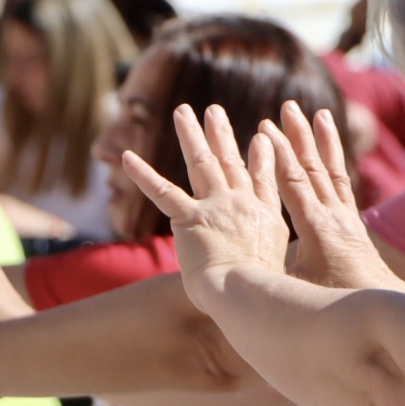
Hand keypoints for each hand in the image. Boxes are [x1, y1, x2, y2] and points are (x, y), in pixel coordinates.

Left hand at [121, 104, 290, 306]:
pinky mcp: (189, 218)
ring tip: (182, 112)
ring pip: (201, 163)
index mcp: (266, 218)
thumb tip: (270, 270)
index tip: (261, 136)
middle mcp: (242, 205)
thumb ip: (271, 258)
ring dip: (190, 134)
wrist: (244, 293)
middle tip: (214, 111)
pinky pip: (161, 191)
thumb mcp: (278, 270)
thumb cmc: (261, 294)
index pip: (264, 180)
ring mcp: (216, 207)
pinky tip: (126, 157)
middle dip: (221, 134)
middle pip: (230, 162)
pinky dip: (143, 174)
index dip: (261, 157)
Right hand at [266, 102, 402, 290]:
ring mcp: (345, 216)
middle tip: (287, 108)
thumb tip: (246, 267)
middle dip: (298, 137)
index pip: (295, 184)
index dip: (280, 156)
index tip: (265, 130)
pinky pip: (343, 182)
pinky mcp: (352, 220)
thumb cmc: (335, 301)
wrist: (380, 302)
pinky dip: (334, 159)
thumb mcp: (299, 290)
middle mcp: (333, 215)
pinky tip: (329, 145)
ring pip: (331, 170)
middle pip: (314, 168)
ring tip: (316, 113)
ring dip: (320, 141)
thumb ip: (275, 272)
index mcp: (315, 229)